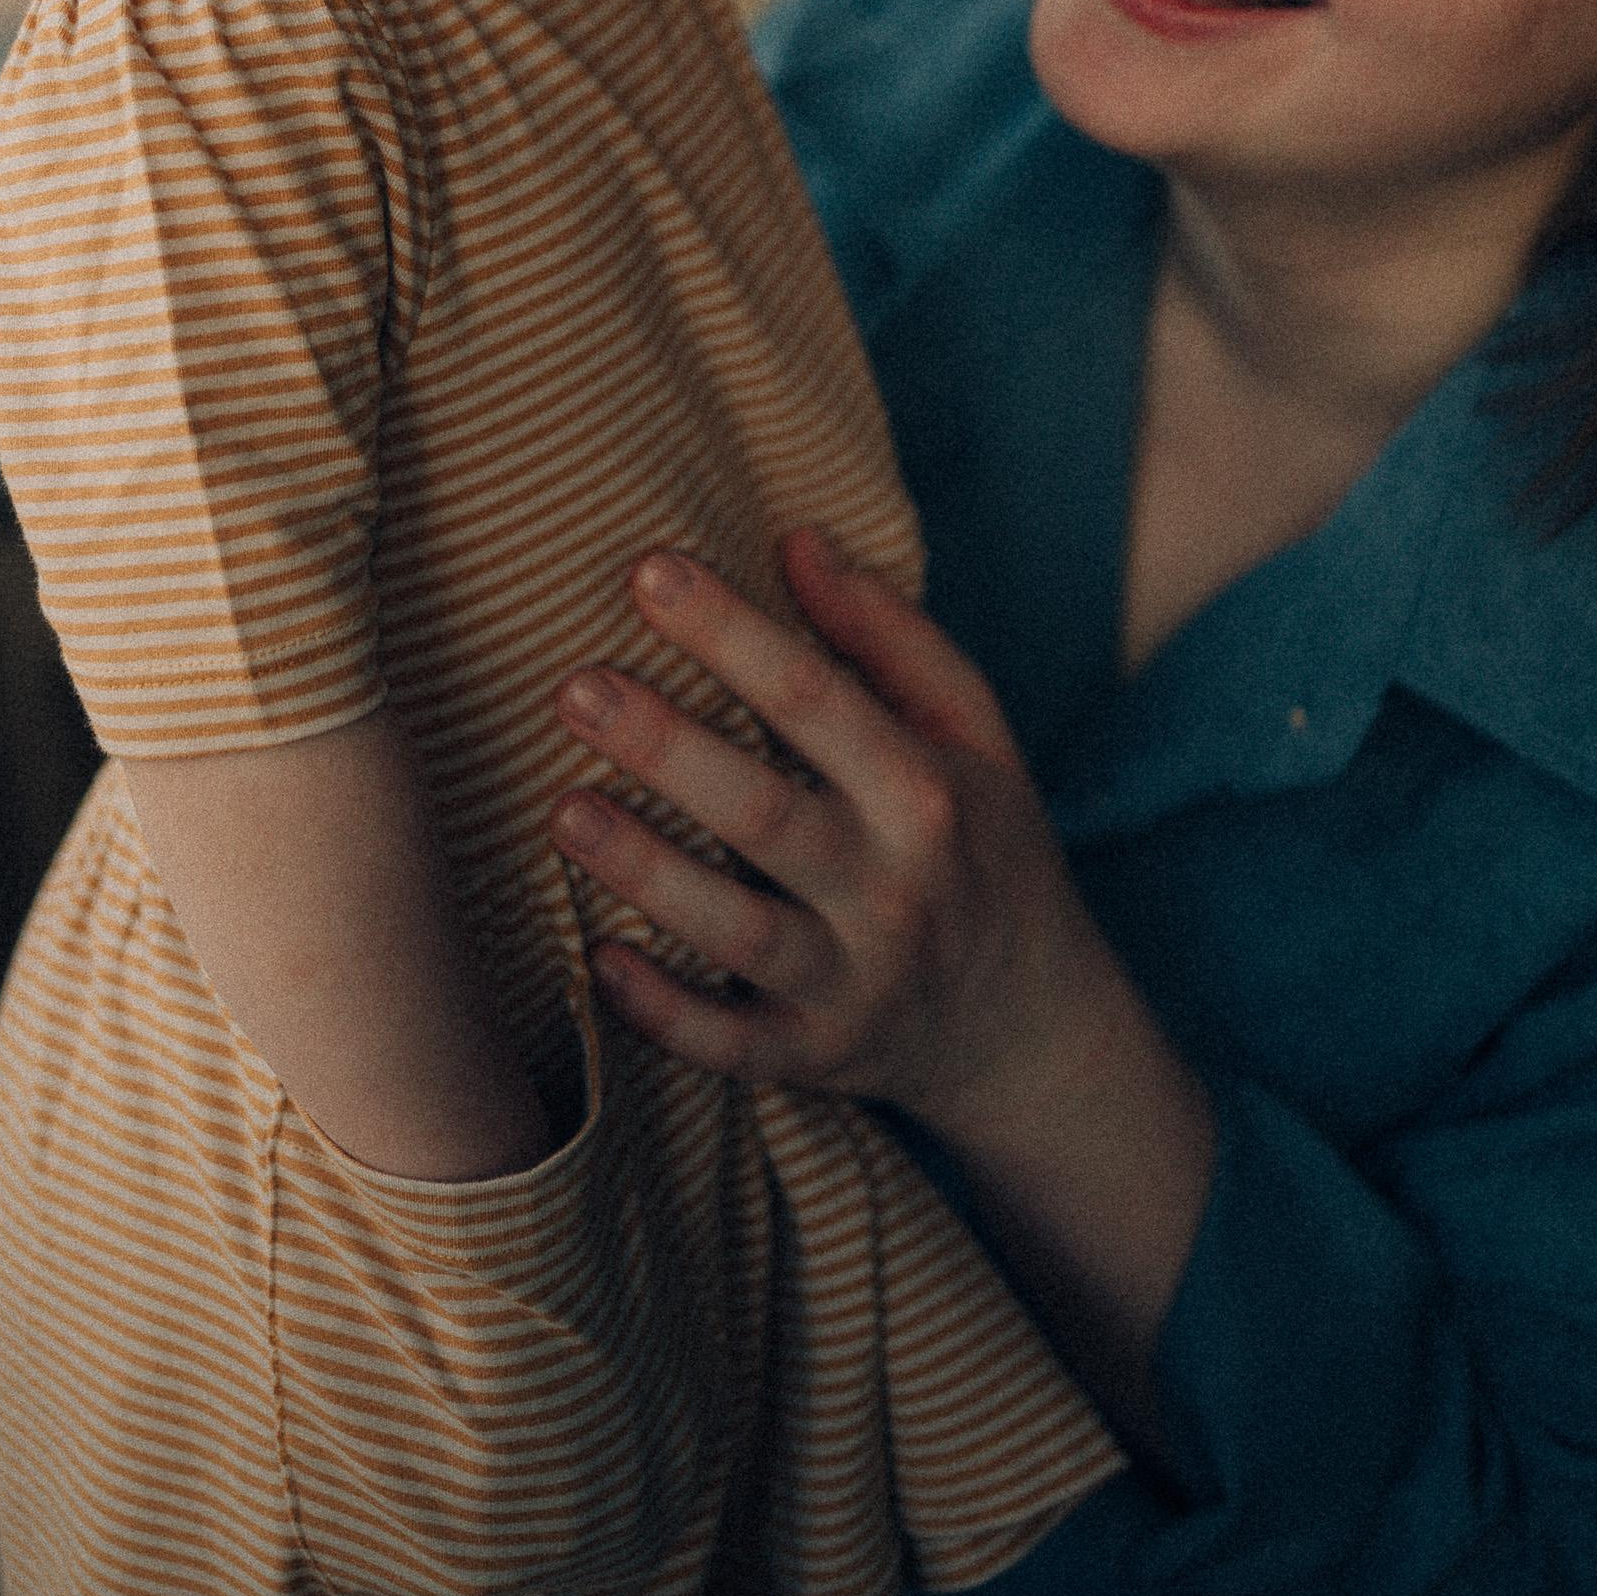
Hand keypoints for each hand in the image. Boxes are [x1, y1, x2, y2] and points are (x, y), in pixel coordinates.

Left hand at [552, 530, 1112, 1133]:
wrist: (1032, 1024)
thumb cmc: (981, 843)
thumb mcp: (973, 733)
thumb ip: (889, 635)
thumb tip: (796, 537)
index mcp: (927, 793)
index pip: (821, 699)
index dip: (733, 633)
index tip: (649, 570)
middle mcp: (893, 890)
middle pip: (767, 815)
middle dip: (668, 749)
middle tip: (577, 687)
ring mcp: (853, 983)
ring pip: (738, 934)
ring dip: (648, 873)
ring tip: (564, 810)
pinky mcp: (814, 1058)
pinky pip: (730, 1047)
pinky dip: (664, 1014)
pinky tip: (596, 959)